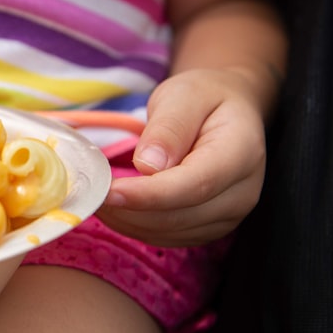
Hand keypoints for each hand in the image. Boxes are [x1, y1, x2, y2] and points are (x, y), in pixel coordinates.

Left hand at [95, 68, 267, 247]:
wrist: (226, 109)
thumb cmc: (203, 97)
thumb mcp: (183, 95)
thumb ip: (168, 128)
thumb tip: (148, 166)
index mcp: (241, 153)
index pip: (195, 185)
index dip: (149, 194)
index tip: (110, 191)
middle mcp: (242, 192)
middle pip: (180, 216)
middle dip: (129, 209)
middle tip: (89, 189)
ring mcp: (228, 215)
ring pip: (170, 232)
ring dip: (127, 220)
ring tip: (97, 194)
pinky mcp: (208, 227)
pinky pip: (167, 237)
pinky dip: (135, 225)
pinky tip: (115, 206)